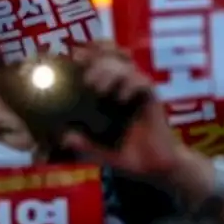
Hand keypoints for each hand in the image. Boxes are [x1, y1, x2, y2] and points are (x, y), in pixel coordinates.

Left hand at [61, 47, 183, 178]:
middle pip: (114, 61)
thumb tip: (65, 137)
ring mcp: (139, 93)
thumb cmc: (131, 157)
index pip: (102, 67)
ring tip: (98, 90)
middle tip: (86, 80)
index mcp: (110, 97)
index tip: (76, 57)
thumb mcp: (102, 152)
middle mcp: (125, 90)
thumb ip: (85, 144)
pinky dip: (130, 85)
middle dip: (99, 63)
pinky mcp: (153, 99)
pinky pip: (142, 82)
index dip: (91, 56)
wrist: (157, 168)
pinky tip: (120, 98)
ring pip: (126, 68)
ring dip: (110, 73)